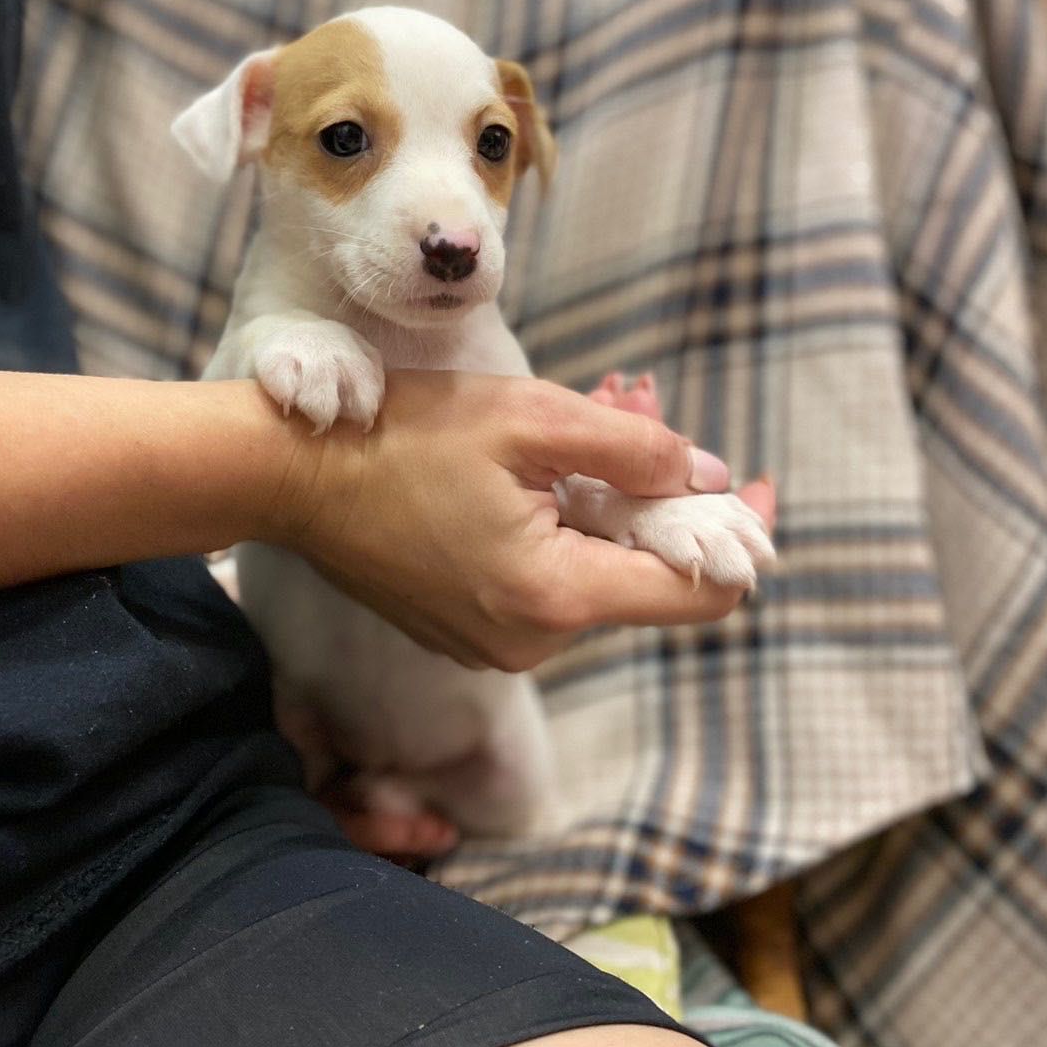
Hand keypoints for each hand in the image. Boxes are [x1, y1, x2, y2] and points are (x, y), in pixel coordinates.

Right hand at [267, 369, 773, 672]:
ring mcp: (495, 643)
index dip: (737, 537)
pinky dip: (564, 523)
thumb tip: (709, 477)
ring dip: (608, 500)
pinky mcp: (467, 628)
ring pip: (594, 571)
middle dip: (657, 491)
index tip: (754, 485)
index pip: (695, 592)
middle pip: (642, 575)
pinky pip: (547, 579)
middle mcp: (531, 641)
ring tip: (590, 416)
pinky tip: (543, 463)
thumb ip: (635, 449)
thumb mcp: (530, 418)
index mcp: (555, 596)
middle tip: (638, 404)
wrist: (292, 475)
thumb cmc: (403, 436)